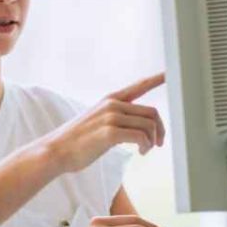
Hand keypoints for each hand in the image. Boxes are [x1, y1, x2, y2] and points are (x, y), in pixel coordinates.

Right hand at [45, 72, 166, 173]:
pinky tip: (140, 153)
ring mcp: (110, 117)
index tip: (170, 73)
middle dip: (160, 129)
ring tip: (145, 150)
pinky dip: (145, 146)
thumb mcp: (96, 121)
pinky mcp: (109, 133)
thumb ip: (115, 118)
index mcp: (110, 100)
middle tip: (158, 143)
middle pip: (151, 112)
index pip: (139, 86)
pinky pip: (141, 137)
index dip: (156, 79)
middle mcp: (112, 105)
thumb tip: (136, 127)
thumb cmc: (77, 141)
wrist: (56, 151)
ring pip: (149, 125)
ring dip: (152, 141)